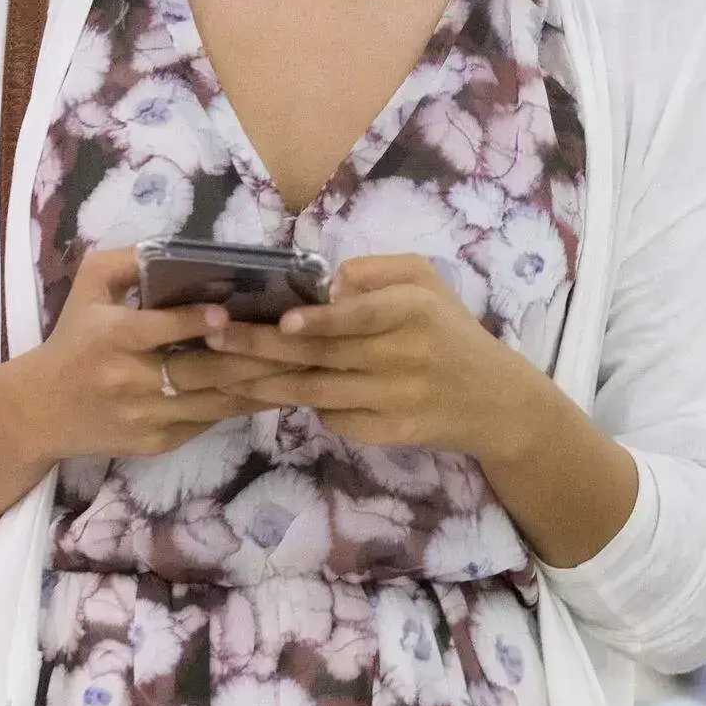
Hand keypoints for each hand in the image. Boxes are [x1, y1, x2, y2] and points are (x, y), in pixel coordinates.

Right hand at [8, 249, 279, 465]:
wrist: (40, 411)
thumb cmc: (73, 339)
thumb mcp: (87, 287)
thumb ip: (126, 260)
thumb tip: (177, 246)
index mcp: (111, 338)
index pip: (157, 330)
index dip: (192, 323)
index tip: (227, 313)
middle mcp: (130, 381)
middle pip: (200, 372)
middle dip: (251, 357)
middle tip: (295, 341)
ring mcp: (146, 418)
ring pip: (214, 403)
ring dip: (260, 386)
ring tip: (302, 367)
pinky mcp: (157, 442)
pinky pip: (208, 422)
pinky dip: (241, 405)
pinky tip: (274, 389)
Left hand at [209, 255, 555, 458]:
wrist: (492, 401)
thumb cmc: (448, 330)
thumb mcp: (425, 282)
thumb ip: (375, 272)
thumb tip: (325, 286)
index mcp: (413, 311)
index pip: (360, 317)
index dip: (321, 321)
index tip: (283, 320)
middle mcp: (404, 356)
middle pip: (323, 355)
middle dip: (262, 346)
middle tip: (213, 336)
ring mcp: (394, 399)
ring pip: (316, 392)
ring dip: (263, 382)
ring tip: (220, 369)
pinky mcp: (387, 433)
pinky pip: (333, 417)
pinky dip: (301, 404)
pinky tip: (267, 391)